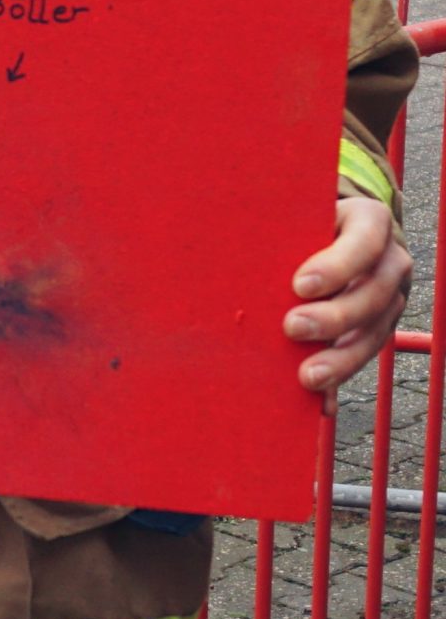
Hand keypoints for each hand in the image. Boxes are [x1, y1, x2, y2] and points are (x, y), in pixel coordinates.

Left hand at [284, 196, 411, 414]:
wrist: (335, 233)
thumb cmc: (303, 223)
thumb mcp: (298, 217)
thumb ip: (282, 234)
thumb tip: (228, 250)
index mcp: (370, 221)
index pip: (365, 240)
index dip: (337, 265)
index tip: (300, 285)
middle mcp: (390, 260)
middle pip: (373, 293)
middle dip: (334, 317)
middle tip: (292, 328)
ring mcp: (391, 297)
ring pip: (376, 331)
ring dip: (342, 358)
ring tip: (308, 376)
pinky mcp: (381, 327)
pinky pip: (366, 356)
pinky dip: (341, 378)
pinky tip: (320, 401)